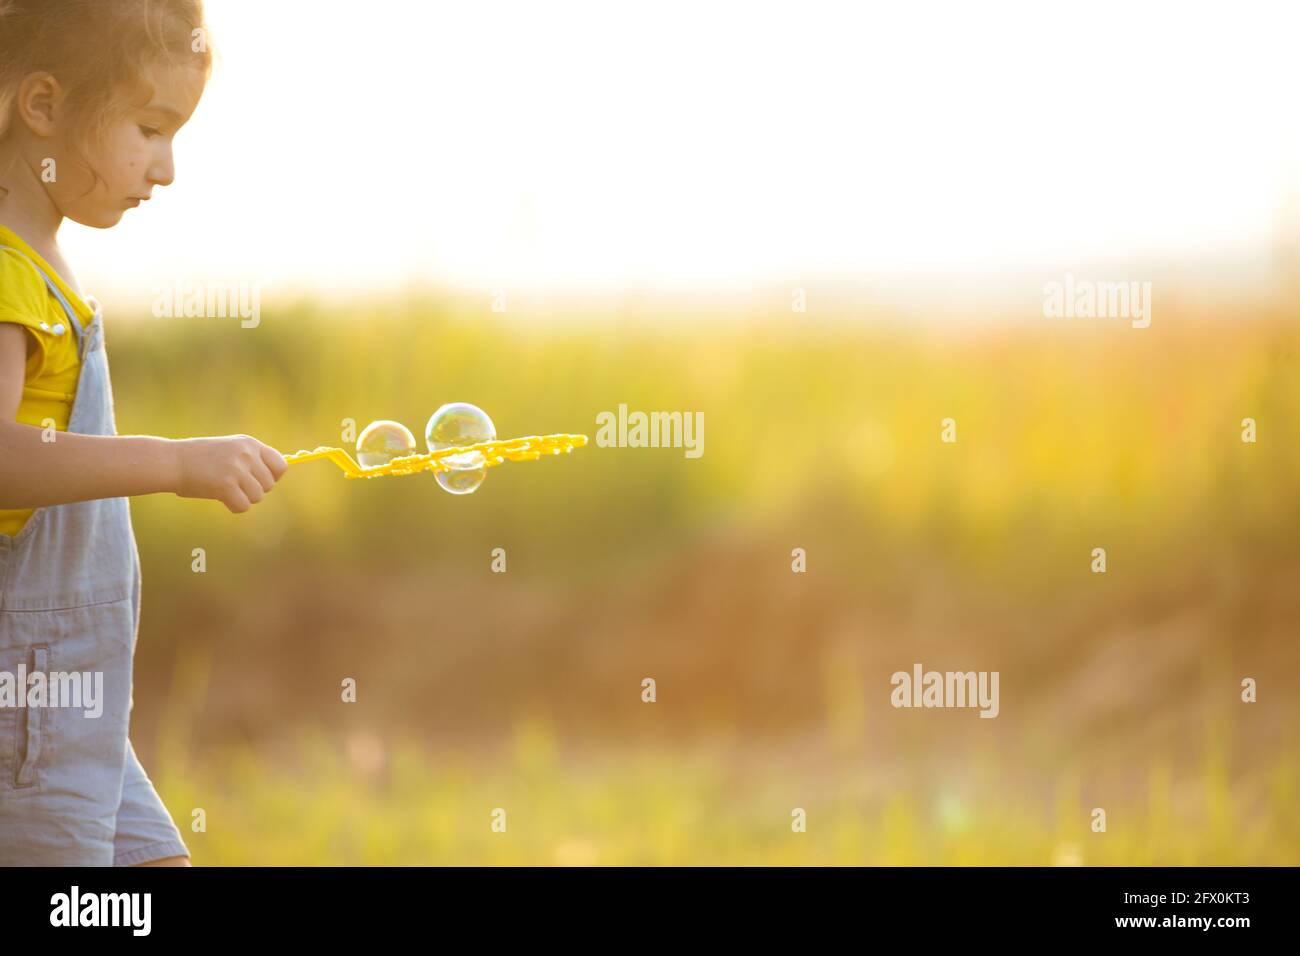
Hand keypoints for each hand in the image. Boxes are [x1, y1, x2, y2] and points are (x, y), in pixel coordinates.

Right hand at [171, 435, 287, 512]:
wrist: (171, 460)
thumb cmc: (199, 458)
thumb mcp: (229, 449)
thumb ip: (251, 459)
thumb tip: (273, 478)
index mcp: (250, 443)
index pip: (281, 465)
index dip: (273, 477)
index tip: (258, 481)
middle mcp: (247, 454)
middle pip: (269, 485)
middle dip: (254, 490)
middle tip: (234, 486)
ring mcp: (237, 469)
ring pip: (257, 497)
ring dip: (243, 498)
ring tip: (224, 489)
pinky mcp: (226, 485)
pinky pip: (243, 506)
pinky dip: (233, 506)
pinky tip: (221, 498)